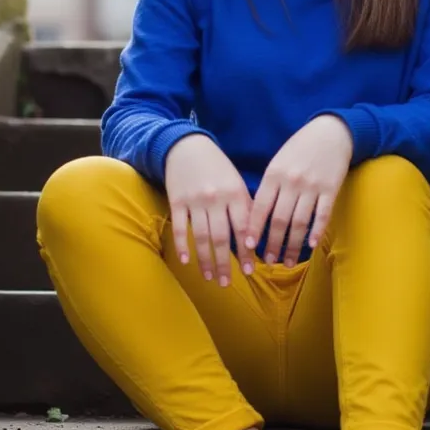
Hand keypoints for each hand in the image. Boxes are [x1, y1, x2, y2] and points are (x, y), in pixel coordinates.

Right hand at [164, 134, 251, 286]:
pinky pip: (179, 228)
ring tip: (209, 277)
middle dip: (225, 263)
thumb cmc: (218, 167)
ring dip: (205, 260)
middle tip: (226, 283)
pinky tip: (186, 262)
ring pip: (200, 237)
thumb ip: (245, 207)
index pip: (243, 229)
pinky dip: (182, 246)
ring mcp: (195, 201)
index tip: (250, 271)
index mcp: (235, 193)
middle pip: (221, 238)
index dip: (246, 252)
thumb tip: (253, 239)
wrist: (187, 146)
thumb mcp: (237, 182)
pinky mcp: (176, 201)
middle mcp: (216, 198)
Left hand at [246, 116, 353, 266]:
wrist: (330, 132)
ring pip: (300, 223)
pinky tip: (311, 246)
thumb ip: (269, 186)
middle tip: (268, 261)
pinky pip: (322, 215)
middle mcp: (291, 182)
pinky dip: (316, 232)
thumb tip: (257, 216)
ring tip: (288, 262)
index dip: (254, 229)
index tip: (249, 247)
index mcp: (274, 174)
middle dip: (273, 244)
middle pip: (279, 220)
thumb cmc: (300, 148)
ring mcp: (312, 186)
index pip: (260, 207)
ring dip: (293, 246)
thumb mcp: (278, 161)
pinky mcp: (330, 189)